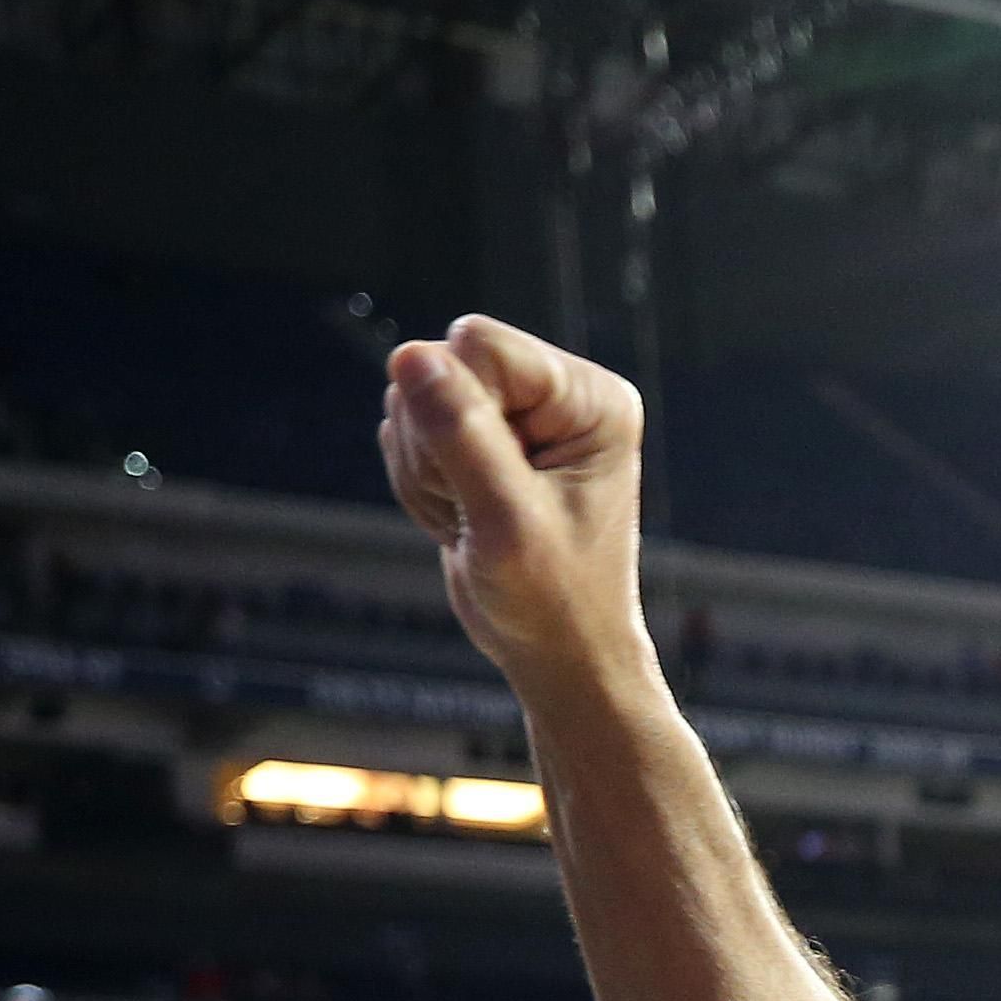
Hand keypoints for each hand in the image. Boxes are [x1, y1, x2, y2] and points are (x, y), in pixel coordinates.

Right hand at [376, 316, 660, 700]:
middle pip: (442, 364)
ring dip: (426, 470)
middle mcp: (559, 394)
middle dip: (436, 444)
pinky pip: (410, 431)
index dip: (454, 407)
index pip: (478, 346)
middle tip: (475, 510)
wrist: (560, 654)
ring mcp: (518, 415)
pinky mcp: (484, 439)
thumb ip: (460, 434)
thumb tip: (410, 357)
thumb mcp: (506, 519)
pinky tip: (461, 521)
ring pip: (417, 398)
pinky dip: (420, 484)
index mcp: (590, 398)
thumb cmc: (554, 599)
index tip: (481, 478)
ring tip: (471, 521)